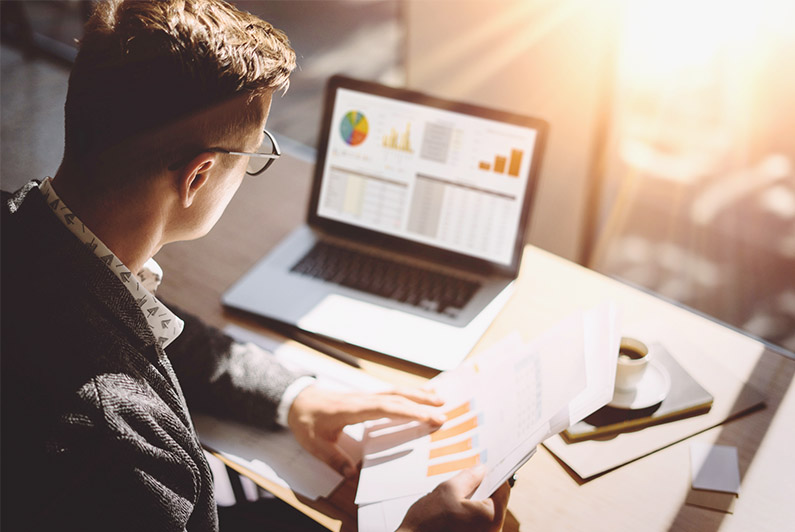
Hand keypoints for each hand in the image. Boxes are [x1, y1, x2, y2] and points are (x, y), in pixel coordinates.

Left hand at [287, 385, 445, 477]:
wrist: (297, 400)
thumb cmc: (306, 421)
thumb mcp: (314, 444)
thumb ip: (333, 458)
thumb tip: (350, 474)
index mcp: (352, 409)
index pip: (385, 408)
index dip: (408, 412)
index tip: (428, 417)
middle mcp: (362, 398)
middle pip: (396, 398)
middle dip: (421, 404)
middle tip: (444, 412)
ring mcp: (365, 395)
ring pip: (396, 391)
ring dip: (418, 394)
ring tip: (440, 398)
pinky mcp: (366, 396)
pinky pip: (391, 392)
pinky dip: (408, 392)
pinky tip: (421, 392)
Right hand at [398, 466, 510, 531]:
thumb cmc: (427, 523)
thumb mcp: (448, 490)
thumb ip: (468, 478)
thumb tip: (481, 470)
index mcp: (491, 518)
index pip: (503, 490)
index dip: (494, 475)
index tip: (488, 466)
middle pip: (495, 503)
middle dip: (483, 488)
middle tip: (471, 474)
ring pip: (485, 513)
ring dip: (475, 501)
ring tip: (460, 491)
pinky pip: (476, 523)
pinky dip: (469, 513)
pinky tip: (455, 507)